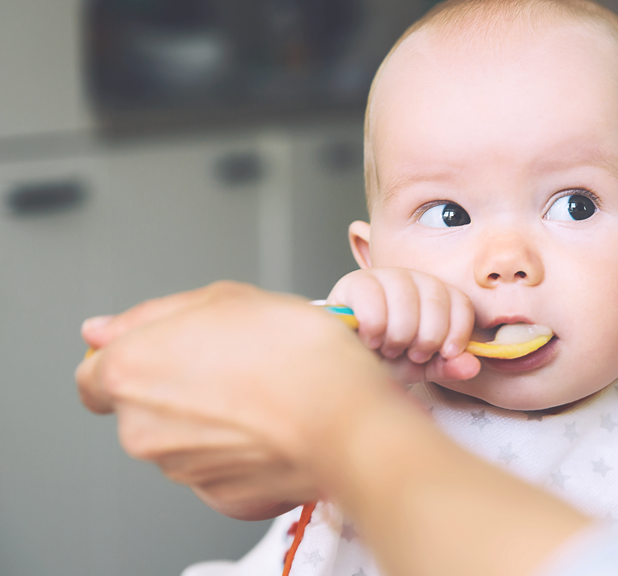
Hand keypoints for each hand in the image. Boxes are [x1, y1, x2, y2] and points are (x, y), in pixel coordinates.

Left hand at [76, 282, 588, 575]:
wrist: (346, 416)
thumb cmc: (295, 352)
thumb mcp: (227, 297)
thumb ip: (154, 314)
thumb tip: (102, 331)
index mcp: (130, 372)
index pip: (93, 376)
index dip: (133, 360)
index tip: (167, 354)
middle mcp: (143, 428)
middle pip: (144, 408)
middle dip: (181, 388)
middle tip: (236, 363)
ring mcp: (182, 469)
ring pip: (185, 440)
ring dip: (216, 419)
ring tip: (267, 391)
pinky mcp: (223, 498)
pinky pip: (223, 469)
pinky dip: (243, 451)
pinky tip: (276, 425)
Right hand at [327, 268, 480, 383]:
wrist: (347, 361)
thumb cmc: (386, 359)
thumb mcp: (421, 367)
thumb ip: (447, 366)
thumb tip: (472, 366)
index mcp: (436, 295)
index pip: (461, 302)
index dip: (457, 332)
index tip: (445, 354)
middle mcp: (414, 278)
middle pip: (436, 301)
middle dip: (426, 338)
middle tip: (410, 353)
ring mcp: (384, 276)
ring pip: (406, 299)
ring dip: (399, 334)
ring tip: (388, 348)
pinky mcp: (355, 282)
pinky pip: (372, 298)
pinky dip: (374, 327)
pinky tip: (370, 340)